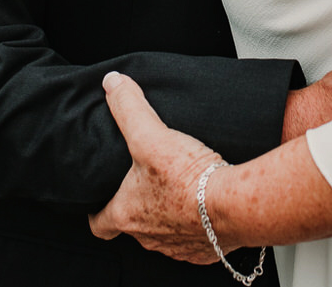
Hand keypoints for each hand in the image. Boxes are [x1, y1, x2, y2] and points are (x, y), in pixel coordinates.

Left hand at [88, 72, 223, 260]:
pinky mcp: (205, 249)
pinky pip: (195, 238)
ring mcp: (177, 246)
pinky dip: (197, 223)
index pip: (99, 224)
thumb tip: (111, 83)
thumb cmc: (189, 177)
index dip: (97, 211)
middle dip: (138, 206)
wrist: (234, 204)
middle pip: (134, 226)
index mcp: (127, 214)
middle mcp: (148, 237)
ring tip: (178, 188)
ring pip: (164, 233)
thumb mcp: (151, 134)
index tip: (100, 201)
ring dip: (168, 214)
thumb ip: (128, 107)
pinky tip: (205, 202)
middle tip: (145, 183)